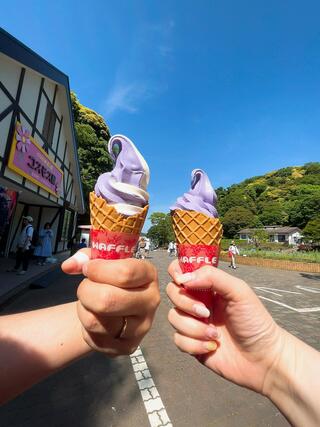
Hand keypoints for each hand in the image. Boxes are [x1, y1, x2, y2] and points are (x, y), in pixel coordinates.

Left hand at [62, 250, 159, 356]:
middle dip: (85, 291)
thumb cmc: (111, 278)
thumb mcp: (104, 261)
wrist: (118, 308)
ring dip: (83, 309)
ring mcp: (142, 327)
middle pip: (107, 299)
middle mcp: (151, 301)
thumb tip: (68, 266)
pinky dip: (85, 328)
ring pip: (95, 321)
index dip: (97, 269)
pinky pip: (93, 338)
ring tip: (89, 303)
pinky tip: (94, 318)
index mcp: (149, 275)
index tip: (88, 268)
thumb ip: (86, 257)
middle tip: (85, 287)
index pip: (124, 273)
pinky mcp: (128, 347)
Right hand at [166, 260, 284, 393]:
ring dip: (194, 328)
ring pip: (174, 317)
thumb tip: (184, 278)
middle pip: (173, 292)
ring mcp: (194, 322)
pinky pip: (178, 340)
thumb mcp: (239, 291)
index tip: (182, 280)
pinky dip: (194, 344)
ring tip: (215, 334)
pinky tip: (212, 346)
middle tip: (206, 312)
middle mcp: (198, 301)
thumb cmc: (256, 322)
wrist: (263, 359)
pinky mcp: (191, 343)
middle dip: (186, 303)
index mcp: (208, 286)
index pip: (183, 270)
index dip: (177, 272)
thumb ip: (212, 277)